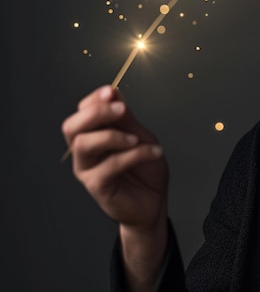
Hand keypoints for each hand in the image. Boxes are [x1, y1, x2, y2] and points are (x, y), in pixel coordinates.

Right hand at [61, 85, 168, 232]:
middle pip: (72, 127)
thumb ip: (125, 119)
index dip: (94, 100)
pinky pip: (109, 166)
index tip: (111, 92)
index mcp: (93, 134)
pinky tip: (154, 153)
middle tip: (121, 110)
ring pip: (84, 144)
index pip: (82, 111)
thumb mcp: (140, 136)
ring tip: (137, 139)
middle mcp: (84, 151)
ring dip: (112, 136)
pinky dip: (134, 155)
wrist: (154, 200)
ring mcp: (87, 169)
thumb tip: (113, 93)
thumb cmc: (145, 168)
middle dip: (96, 113)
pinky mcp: (96, 186)